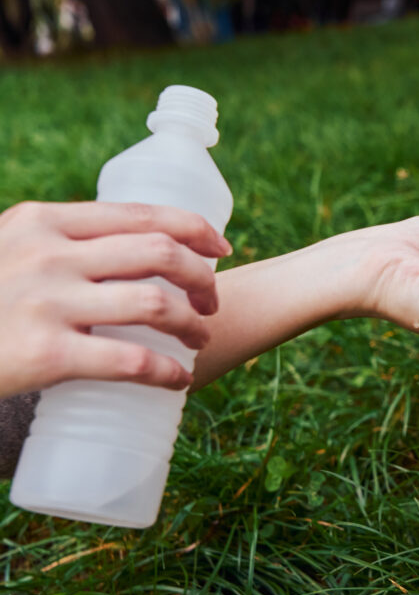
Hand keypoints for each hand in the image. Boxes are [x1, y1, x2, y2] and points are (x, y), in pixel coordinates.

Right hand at [0, 201, 230, 398]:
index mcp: (44, 222)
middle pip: (160, 254)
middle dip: (203, 278)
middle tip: (212, 302)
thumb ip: (57, 245)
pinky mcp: (45, 355)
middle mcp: (48, 254)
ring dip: (194, 324)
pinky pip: (132, 362)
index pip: (142, 214)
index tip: (221, 247)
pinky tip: (179, 380)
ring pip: (156, 305)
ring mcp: (45, 303)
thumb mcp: (9, 251)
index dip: (195, 229)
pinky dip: (168, 372)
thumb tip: (129, 250)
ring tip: (201, 339)